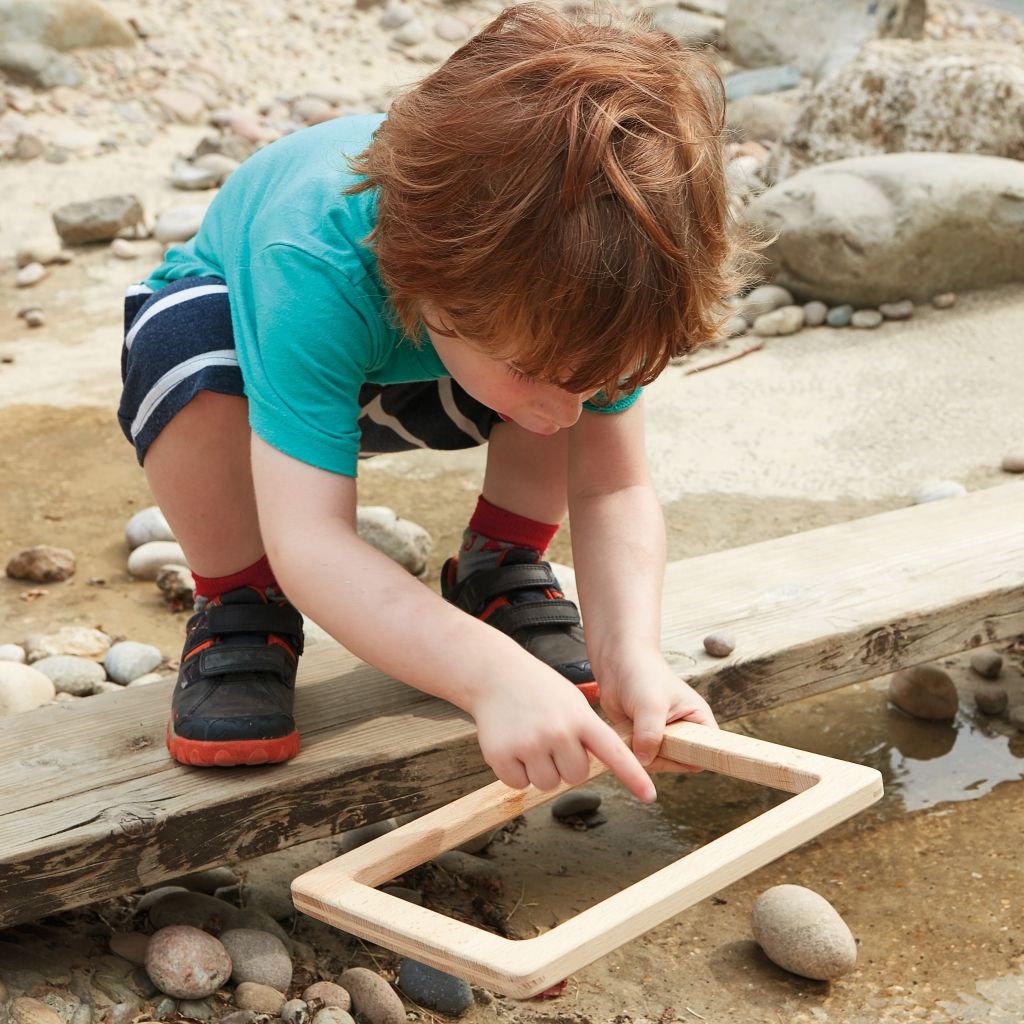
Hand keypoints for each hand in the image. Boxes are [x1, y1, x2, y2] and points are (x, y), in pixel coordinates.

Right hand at [468, 663, 656, 802]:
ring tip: (530, 739)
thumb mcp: (573, 701)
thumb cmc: (538, 689)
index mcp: (581, 718)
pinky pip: (519, 784)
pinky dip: (515, 772)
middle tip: (550, 738)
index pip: (613, 752)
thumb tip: (599, 765)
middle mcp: (558, 732)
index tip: (649, 795)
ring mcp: (530, 745)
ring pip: (547, 784)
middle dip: (565, 764)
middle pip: (575, 777)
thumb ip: (588, 731)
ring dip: (540, 769)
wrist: (495, 674)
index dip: (633, 776)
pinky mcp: (502, 755)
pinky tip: (512, 745)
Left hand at [597, 649, 716, 772]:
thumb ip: (651, 735)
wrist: (618, 663)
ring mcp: (663, 736)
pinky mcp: (644, 739)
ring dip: (643, 755)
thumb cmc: (643, 675)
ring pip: (658, 763)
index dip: (695, 756)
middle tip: (645, 739)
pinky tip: (625, 734)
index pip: (708, 751)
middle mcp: (683, 730)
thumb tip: (644, 761)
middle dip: (661, 757)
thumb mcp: (651, 705)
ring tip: (633, 730)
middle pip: (680, 761)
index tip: (673, 752)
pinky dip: (631, 752)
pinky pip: (641, 758)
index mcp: (698, 719)